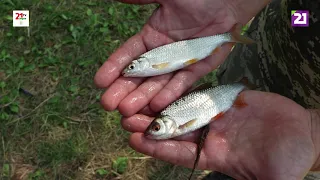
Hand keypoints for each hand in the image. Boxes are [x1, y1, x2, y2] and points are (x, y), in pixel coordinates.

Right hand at [94, 0, 269, 116]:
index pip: (129, 55)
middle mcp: (164, 54)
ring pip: (159, 83)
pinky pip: (184, 82)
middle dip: (124, 90)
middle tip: (108, 105)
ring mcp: (181, 63)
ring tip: (127, 111)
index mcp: (152, 37)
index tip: (99, 82)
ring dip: (143, 97)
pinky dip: (172, 92)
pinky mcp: (199, 67)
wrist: (228, 1)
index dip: (114, 67)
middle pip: (141, 75)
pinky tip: (158, 104)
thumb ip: (141, 0)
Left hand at [122, 90, 318, 179]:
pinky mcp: (226, 98)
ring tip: (135, 98)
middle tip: (124, 117)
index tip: (134, 139)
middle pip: (174, 129)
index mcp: (215, 155)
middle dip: (149, 124)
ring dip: (159, 104)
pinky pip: (200, 92)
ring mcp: (217, 115)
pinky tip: (165, 82)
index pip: (179, 153)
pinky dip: (183, 89)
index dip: (158, 148)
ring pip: (182, 108)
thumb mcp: (272, 177)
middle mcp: (210, 135)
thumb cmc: (290, 159)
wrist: (303, 135)